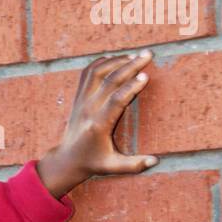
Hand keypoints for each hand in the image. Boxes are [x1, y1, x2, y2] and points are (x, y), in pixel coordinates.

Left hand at [36, 50, 159, 198]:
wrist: (67, 158)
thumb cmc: (92, 162)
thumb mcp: (112, 166)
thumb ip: (134, 165)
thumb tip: (155, 162)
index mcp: (98, 125)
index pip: (116, 100)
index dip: (131, 87)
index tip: (145, 76)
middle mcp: (88, 109)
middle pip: (110, 80)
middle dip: (130, 65)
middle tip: (148, 55)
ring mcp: (82, 100)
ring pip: (98, 72)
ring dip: (117, 60)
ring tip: (135, 56)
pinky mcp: (78, 96)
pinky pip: (88, 73)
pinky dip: (102, 62)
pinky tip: (116, 58)